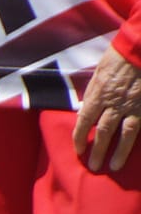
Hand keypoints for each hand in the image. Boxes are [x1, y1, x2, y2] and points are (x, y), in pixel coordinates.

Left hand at [73, 46, 140, 172]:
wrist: (140, 46)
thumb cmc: (118, 57)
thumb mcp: (98, 74)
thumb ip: (92, 94)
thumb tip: (85, 111)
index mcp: (98, 95)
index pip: (85, 122)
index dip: (80, 138)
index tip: (78, 150)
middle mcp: (115, 103)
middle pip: (104, 132)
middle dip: (98, 151)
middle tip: (94, 167)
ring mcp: (135, 105)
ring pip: (126, 133)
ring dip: (120, 152)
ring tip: (114, 166)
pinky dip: (139, 137)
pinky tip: (137, 151)